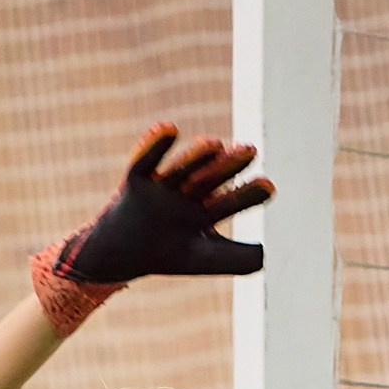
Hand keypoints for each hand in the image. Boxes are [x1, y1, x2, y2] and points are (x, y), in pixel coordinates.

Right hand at [31, 125, 272, 333]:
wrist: (120, 258)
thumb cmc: (167, 256)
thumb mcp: (205, 260)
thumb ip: (238, 260)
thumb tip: (265, 252)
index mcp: (207, 209)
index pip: (231, 199)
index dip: (249, 194)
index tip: (269, 186)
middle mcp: (188, 193)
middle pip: (212, 178)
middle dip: (230, 166)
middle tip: (251, 150)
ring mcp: (163, 185)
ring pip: (183, 169)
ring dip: (197, 157)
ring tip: (215, 145)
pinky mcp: (137, 180)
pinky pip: (145, 160)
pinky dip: (154, 144)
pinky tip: (168, 128)